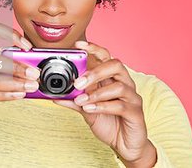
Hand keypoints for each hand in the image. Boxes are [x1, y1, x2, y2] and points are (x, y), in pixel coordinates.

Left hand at [53, 41, 156, 167]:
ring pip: (118, 86)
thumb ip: (74, 101)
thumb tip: (55, 95)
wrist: (125, 145)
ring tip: (81, 101)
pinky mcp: (136, 112)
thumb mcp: (87, 111)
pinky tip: (90, 110)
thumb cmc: (109, 123)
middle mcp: (125, 83)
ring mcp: (132, 97)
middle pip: (115, 65)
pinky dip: (103, 106)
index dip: (94, 48)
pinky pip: (121, 105)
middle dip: (95, 71)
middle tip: (78, 82)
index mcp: (112, 79)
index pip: (106, 57)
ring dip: (97, 93)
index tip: (78, 45)